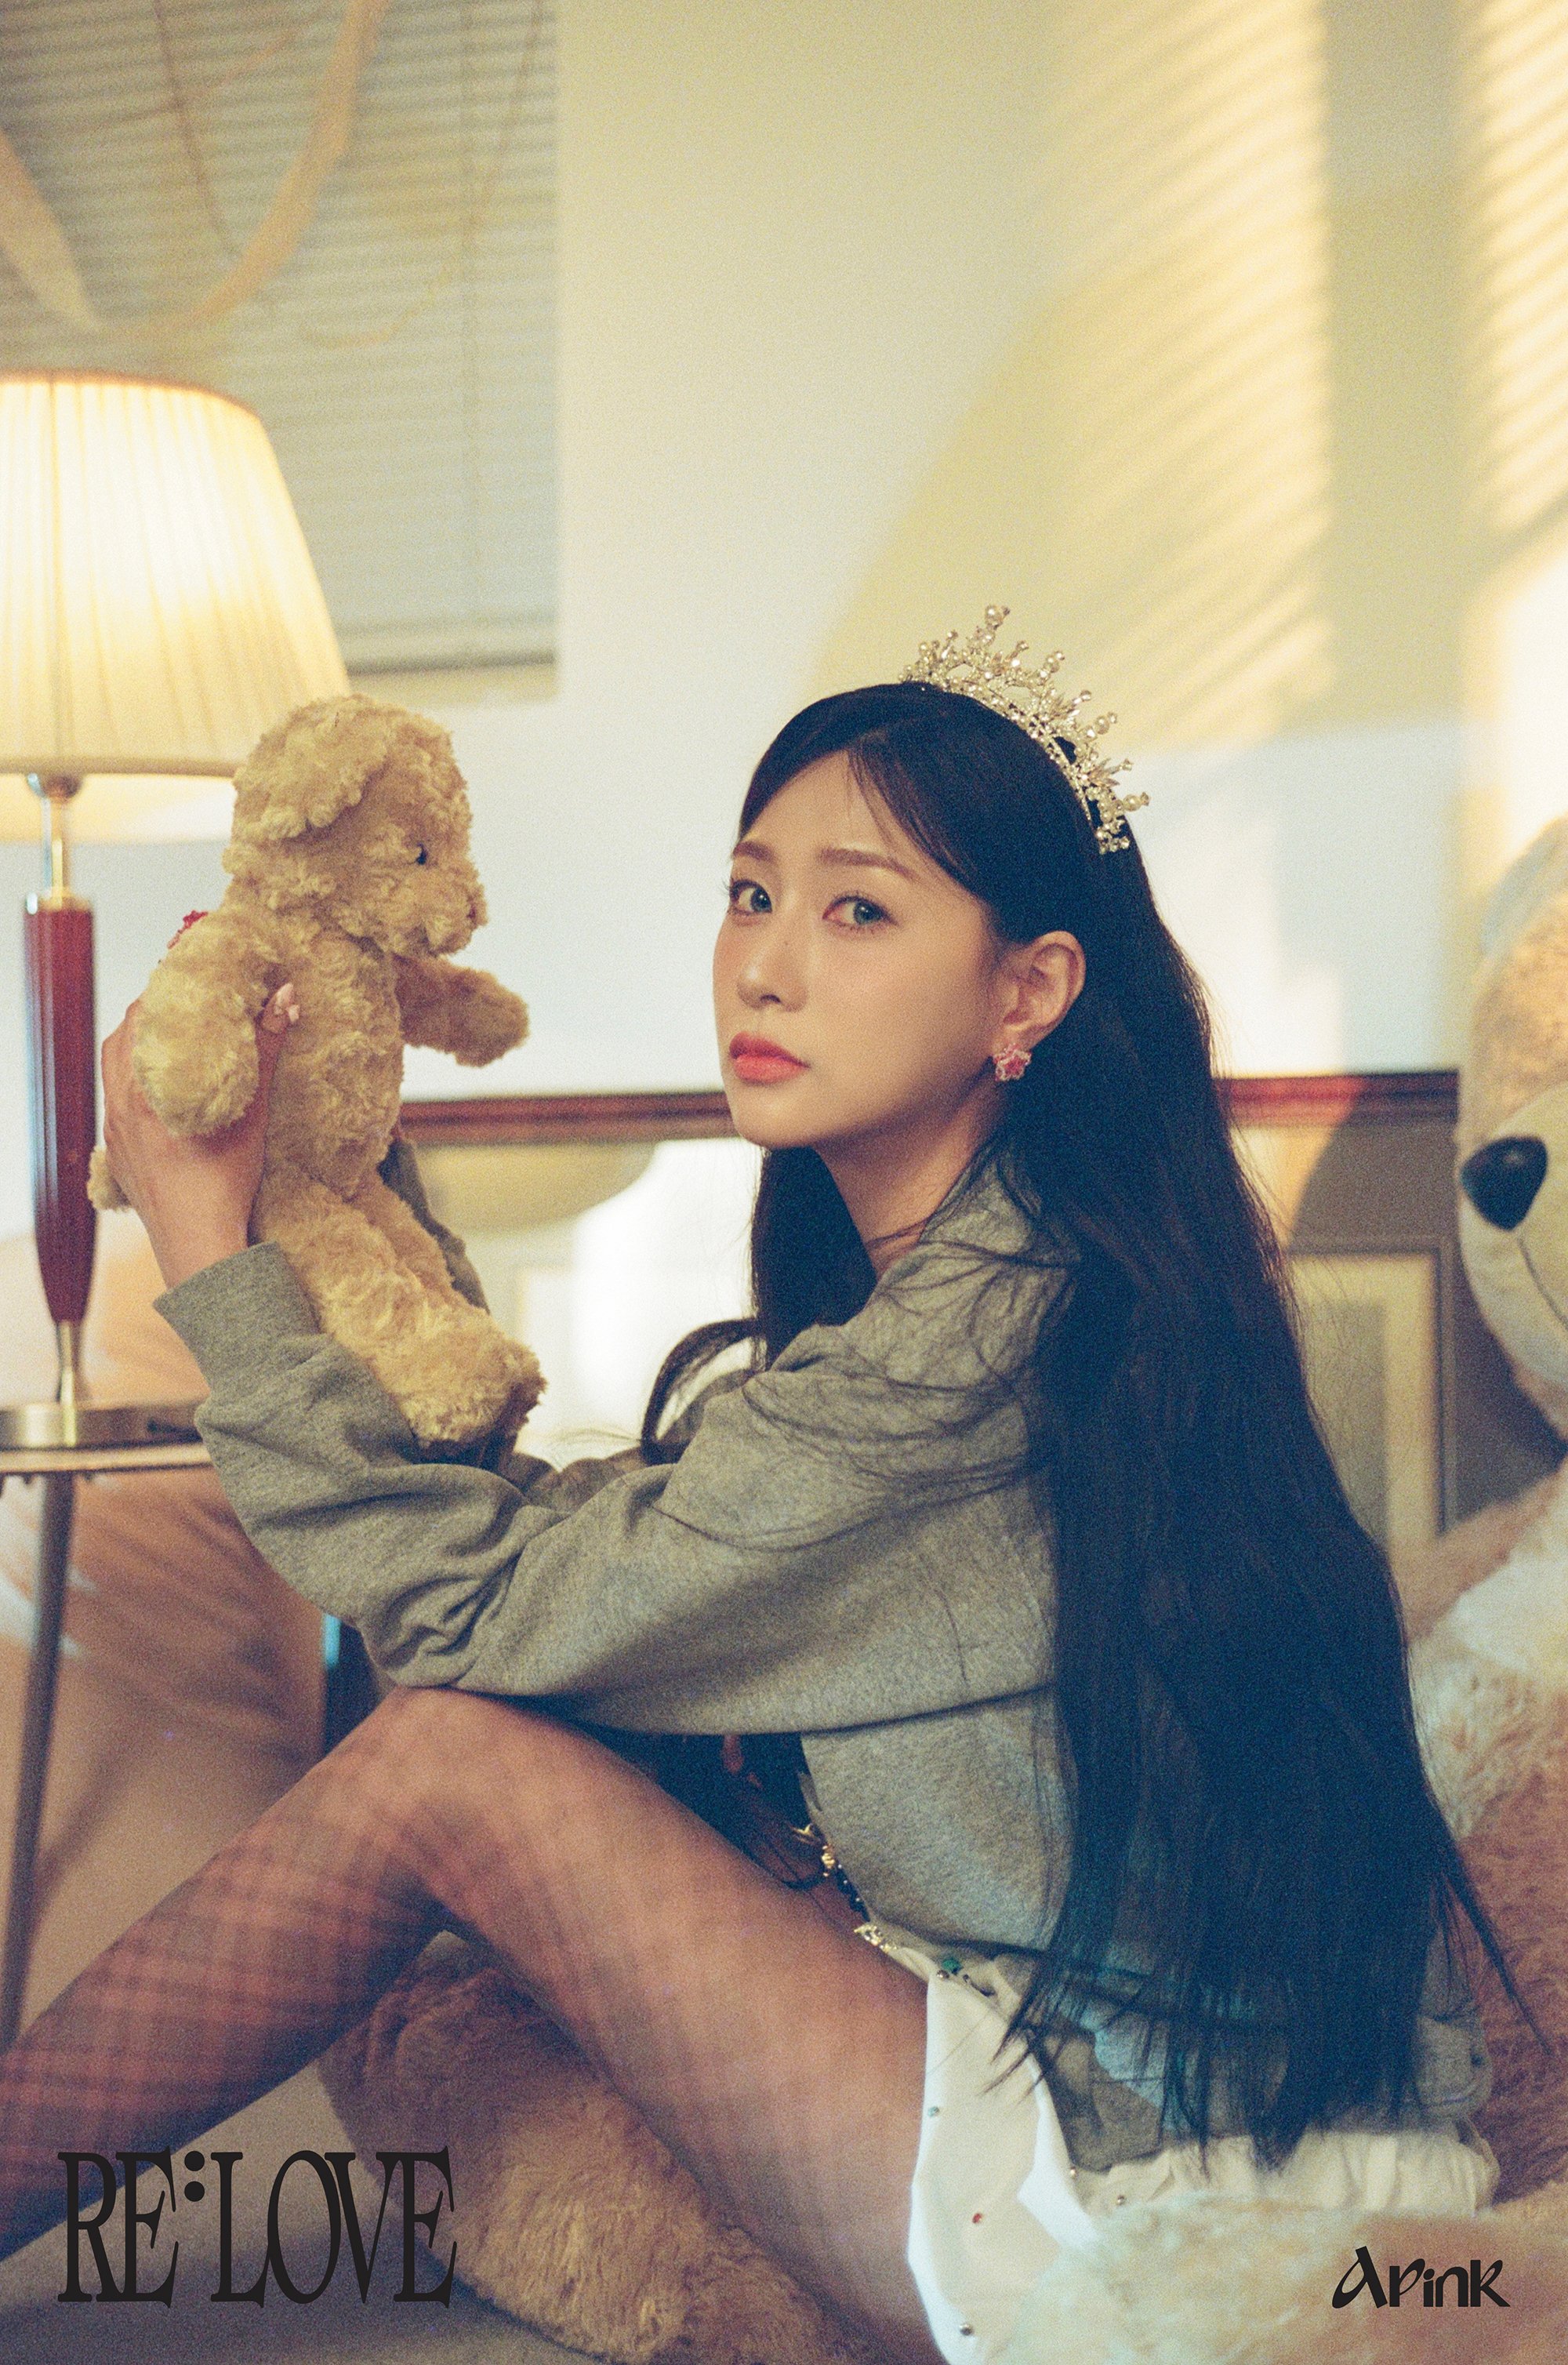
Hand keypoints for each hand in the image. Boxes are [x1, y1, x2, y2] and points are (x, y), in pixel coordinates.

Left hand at [100, 985, 299, 1289]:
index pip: (142, 1017)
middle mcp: (120, 1107)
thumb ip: (265, 1052)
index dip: (165, 990)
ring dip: (141, 1048)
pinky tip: (165, 1088)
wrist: (198, 1246)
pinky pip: (119, 1102)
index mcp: (143, 1091)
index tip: (192, 975)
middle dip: (151, 1016)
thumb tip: (284, 997)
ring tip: (176, 1039)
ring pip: (116, 1070)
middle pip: (122, 1039)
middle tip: (187, 1002)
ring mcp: (115, 1132)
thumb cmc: (222, 1186)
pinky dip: (138, 1081)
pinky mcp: (119, 1154)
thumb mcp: (251, 1115)